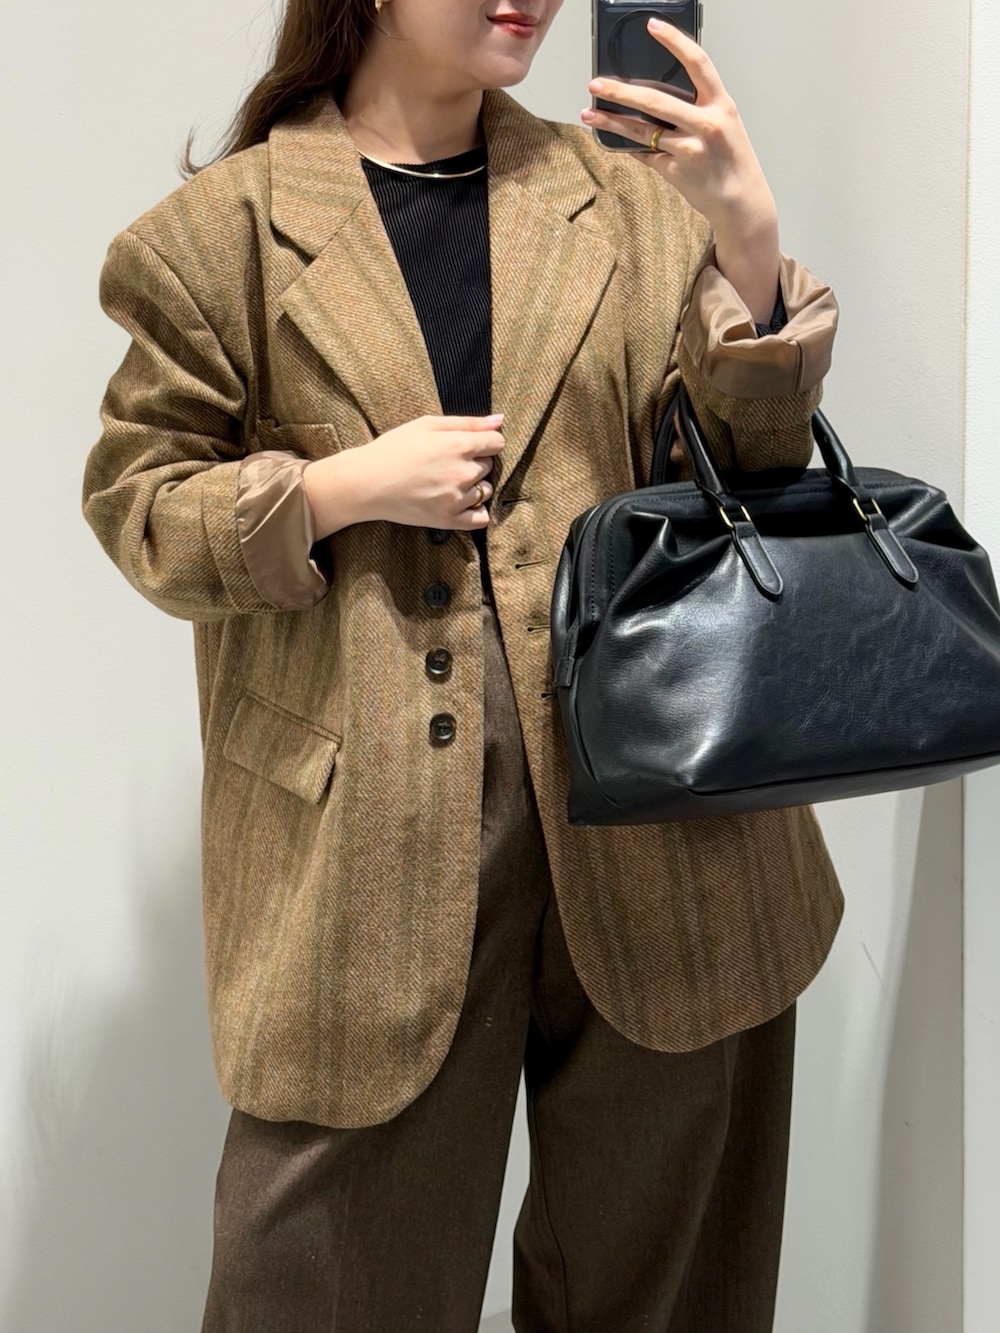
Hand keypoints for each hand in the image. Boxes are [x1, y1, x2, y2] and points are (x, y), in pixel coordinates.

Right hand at [303, 414, 504, 538]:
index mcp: (460, 446)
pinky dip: (476, 511)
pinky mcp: (450, 520)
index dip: (484, 442)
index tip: (468, 445)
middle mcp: (463, 473)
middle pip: (489, 466)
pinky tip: (459, 503)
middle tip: (446, 463)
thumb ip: (468, 422)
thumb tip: (500, 420)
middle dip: (474, 462)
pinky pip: (481, 518)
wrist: (367, 483)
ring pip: (485, 490)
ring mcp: (458, 499)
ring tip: (446, 482)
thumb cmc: (394, 448)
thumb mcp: (428, 424)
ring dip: (473, 486)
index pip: (496, 443)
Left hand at [582, 19, 780, 322]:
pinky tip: (611, 139)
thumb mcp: (724, 125)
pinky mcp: (675, 171)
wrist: (742, 202)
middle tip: (596, 84)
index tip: (652, 26)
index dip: (674, 41)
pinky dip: (628, 146)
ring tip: (588, 113)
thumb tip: (655, 96)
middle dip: (621, 91)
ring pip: (641, 130)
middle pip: (655, 100)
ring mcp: (689, 149)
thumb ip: (697, 108)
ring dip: (611, 122)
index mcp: (721, 104)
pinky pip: (644, 154)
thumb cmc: (732, 160)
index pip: (697, 63)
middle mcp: (706, 124)